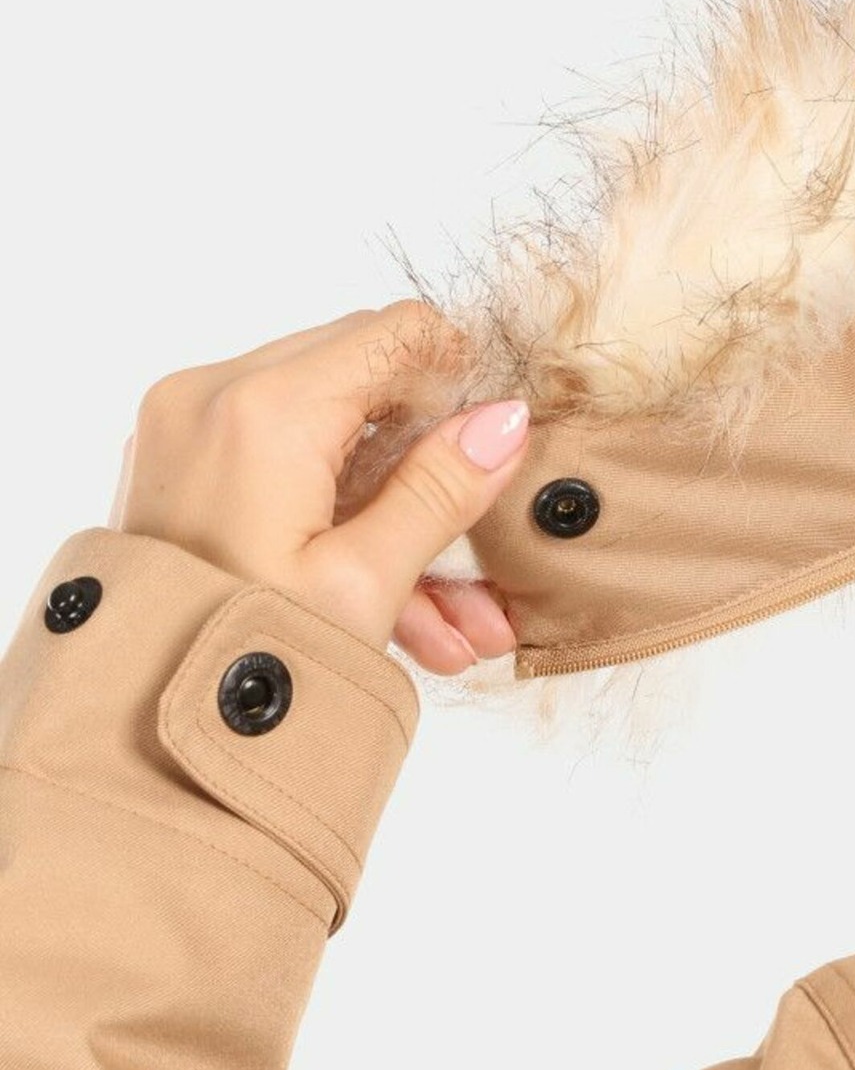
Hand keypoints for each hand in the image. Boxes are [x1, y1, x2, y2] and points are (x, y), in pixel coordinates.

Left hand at [111, 303, 527, 675]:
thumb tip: (503, 419)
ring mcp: (185, 429)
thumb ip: (440, 489)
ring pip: (329, 432)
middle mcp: (211, 395)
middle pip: (361, 377)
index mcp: (263, 410)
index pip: (394, 333)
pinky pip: (282, 463)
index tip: (490, 447)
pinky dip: (340, 519)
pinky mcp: (179, 466)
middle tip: (477, 545)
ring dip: (395, 507)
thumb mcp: (366, 584)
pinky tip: (401, 613)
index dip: (458, 379)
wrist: (136, 736)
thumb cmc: (248, 664)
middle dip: (430, 461)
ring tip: (454, 620)